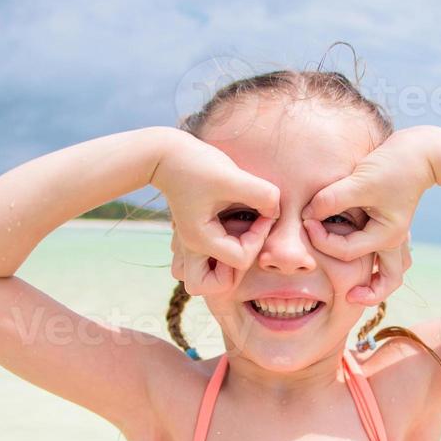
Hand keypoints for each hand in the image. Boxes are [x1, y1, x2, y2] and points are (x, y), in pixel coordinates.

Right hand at [153, 131, 279, 295]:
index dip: (259, 239)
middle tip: (245, 241)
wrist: (164, 154)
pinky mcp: (189, 237)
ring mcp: (187, 246)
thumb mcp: (232, 176)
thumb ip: (262, 194)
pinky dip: (214, 256)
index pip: (240, 260)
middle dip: (235, 270)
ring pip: (200, 281)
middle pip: (211, 286)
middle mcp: (190, 248)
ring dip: (221, 268)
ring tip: (234, 240)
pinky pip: (199, 263)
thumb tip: (276, 211)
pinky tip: (226, 230)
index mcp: (200, 239)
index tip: (264, 215)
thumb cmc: (197, 164)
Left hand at [302, 127, 433, 305]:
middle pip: (387, 281)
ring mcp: (397, 236)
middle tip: (345, 296)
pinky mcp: (393, 226)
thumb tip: (308, 215)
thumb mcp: (360, 181)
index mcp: (387, 236)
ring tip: (358, 289)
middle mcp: (395, 241)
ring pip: (392, 272)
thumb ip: (332, 199)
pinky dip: (378, 264)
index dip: (321, 239)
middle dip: (366, 293)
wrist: (422, 151)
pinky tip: (362, 260)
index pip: (346, 251)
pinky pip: (389, 256)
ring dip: (378, 283)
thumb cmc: (393, 165)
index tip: (306, 221)